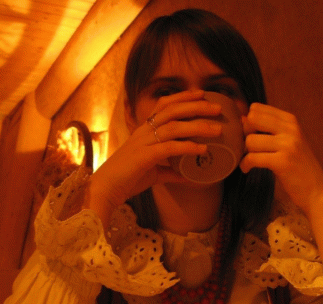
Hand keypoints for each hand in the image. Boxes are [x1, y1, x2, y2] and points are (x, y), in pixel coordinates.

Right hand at [89, 90, 221, 225]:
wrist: (105, 190)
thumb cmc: (127, 179)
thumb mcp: (154, 173)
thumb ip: (171, 172)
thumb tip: (189, 177)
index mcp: (144, 131)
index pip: (164, 105)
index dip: (183, 97)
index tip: (201, 94)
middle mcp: (143, 132)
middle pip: (172, 110)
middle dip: (196, 106)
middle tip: (217, 108)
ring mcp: (143, 142)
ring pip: (174, 126)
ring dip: (198, 126)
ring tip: (217, 129)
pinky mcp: (144, 156)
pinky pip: (169, 147)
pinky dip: (187, 147)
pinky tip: (202, 149)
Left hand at [241, 103, 322, 275]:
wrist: (316, 190)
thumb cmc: (298, 166)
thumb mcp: (289, 141)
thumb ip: (269, 129)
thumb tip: (242, 118)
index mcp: (291, 121)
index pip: (257, 109)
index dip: (247, 123)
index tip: (250, 136)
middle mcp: (290, 129)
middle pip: (251, 120)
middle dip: (244, 135)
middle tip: (248, 149)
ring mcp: (288, 145)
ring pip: (250, 140)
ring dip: (244, 153)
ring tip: (249, 161)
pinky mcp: (282, 162)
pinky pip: (252, 157)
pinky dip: (245, 164)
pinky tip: (247, 169)